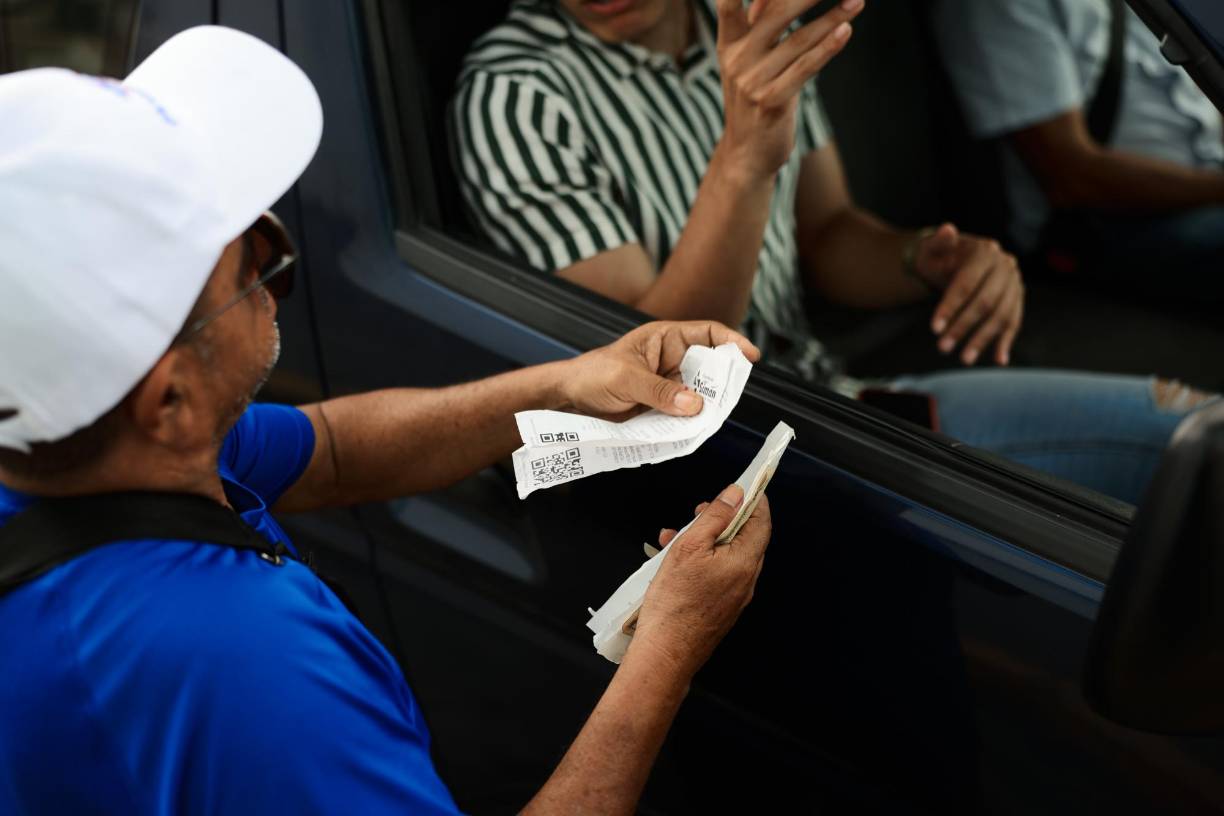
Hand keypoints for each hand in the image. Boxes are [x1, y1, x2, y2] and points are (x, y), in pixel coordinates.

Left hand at [558, 320, 759, 418]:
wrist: (569, 399)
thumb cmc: (592, 375)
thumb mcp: (626, 378)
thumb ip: (660, 390)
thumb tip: (694, 404)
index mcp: (666, 339)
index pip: (708, 333)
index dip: (732, 342)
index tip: (750, 357)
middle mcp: (673, 360)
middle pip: (711, 369)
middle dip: (721, 384)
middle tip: (725, 401)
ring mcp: (669, 385)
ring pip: (700, 395)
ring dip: (706, 408)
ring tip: (707, 420)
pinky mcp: (663, 408)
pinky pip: (685, 415)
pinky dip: (690, 423)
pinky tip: (691, 430)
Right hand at [630, 485, 771, 676]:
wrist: (666, 652)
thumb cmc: (675, 602)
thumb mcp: (690, 546)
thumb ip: (715, 517)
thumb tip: (735, 494)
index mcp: (745, 561)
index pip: (761, 521)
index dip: (754, 500)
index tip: (745, 485)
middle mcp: (746, 579)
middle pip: (743, 538)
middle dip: (721, 520)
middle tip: (698, 511)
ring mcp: (735, 596)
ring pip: (725, 556)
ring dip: (704, 541)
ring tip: (674, 537)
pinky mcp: (721, 608)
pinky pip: (716, 574)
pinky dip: (700, 562)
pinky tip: (672, 562)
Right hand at [716, 0, 862, 181]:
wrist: (747, 154)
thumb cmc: (756, 97)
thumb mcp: (751, 60)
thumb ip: (764, 25)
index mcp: (728, 42)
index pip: (730, 2)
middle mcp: (736, 58)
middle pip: (776, 11)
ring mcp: (752, 82)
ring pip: (799, 39)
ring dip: (833, 17)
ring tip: (857, 0)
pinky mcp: (772, 102)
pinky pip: (805, 68)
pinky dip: (828, 48)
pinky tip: (846, 31)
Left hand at [916, 223, 1025, 365]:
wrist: (955, 262)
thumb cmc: (940, 258)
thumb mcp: (933, 249)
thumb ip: (938, 242)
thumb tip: (946, 230)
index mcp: (985, 252)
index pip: (967, 283)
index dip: (950, 306)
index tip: (934, 329)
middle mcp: (1005, 266)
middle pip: (985, 302)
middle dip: (964, 327)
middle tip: (943, 348)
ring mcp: (1014, 284)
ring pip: (1001, 315)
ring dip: (983, 339)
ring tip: (964, 358)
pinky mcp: (1017, 299)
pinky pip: (1013, 322)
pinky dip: (1006, 341)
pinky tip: (999, 360)